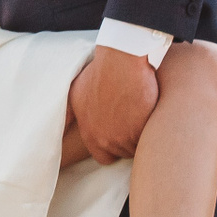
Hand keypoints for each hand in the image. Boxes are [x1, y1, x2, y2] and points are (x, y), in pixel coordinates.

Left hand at [67, 45, 158, 163]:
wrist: (120, 60)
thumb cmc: (99, 71)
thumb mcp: (76, 93)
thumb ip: (71, 113)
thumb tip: (64, 123)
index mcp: (89, 133)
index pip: (104, 157)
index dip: (113, 146)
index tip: (120, 133)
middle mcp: (103, 138)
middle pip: (123, 151)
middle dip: (128, 140)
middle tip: (133, 120)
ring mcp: (122, 137)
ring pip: (138, 146)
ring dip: (141, 134)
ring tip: (141, 113)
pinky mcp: (140, 130)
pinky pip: (150, 138)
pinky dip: (151, 127)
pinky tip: (149, 111)